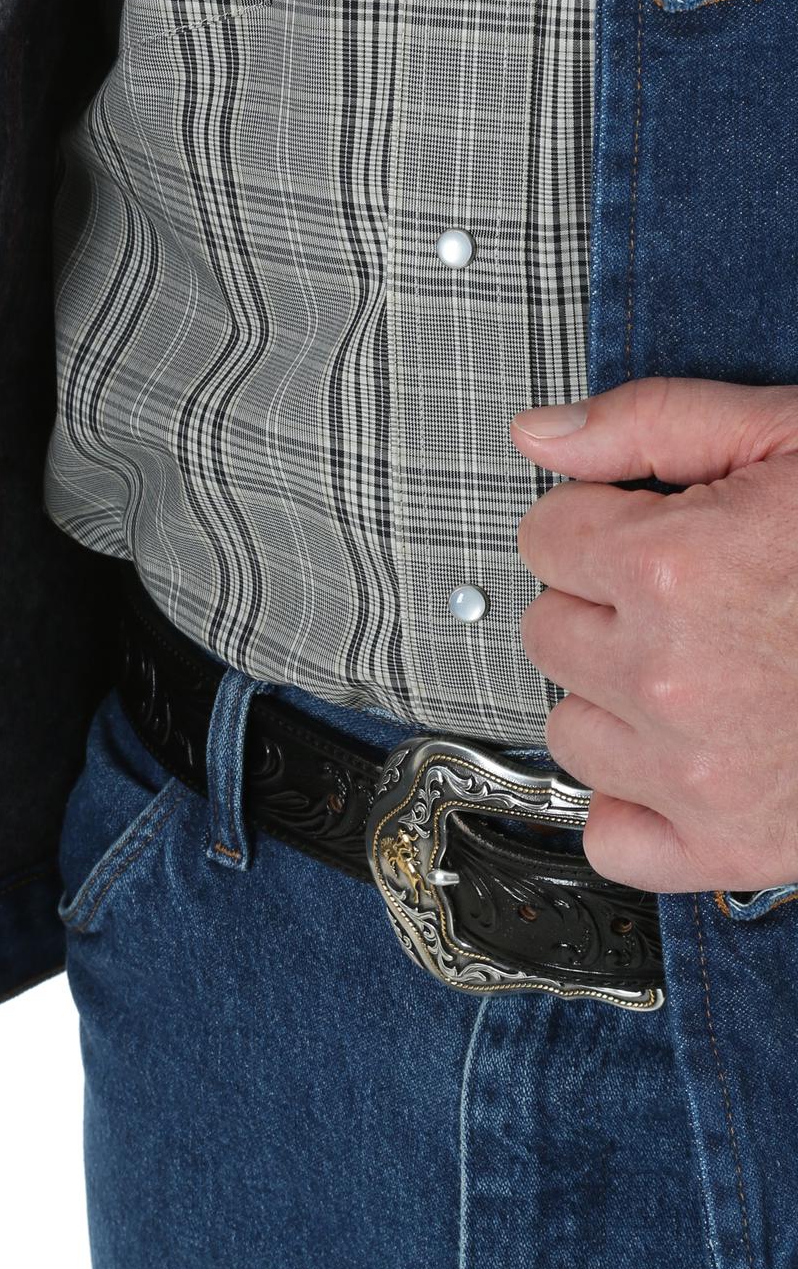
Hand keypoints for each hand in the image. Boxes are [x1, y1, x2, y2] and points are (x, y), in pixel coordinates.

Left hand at [511, 378, 797, 893]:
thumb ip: (653, 423)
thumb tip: (541, 435)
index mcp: (676, 569)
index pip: (544, 537)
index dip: (600, 523)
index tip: (646, 531)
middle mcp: (670, 677)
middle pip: (549, 631)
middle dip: (605, 607)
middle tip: (689, 599)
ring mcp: (695, 773)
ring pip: (569, 728)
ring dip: (617, 701)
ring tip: (705, 673)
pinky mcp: (727, 845)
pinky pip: (611, 836)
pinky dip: (637, 803)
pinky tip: (686, 758)